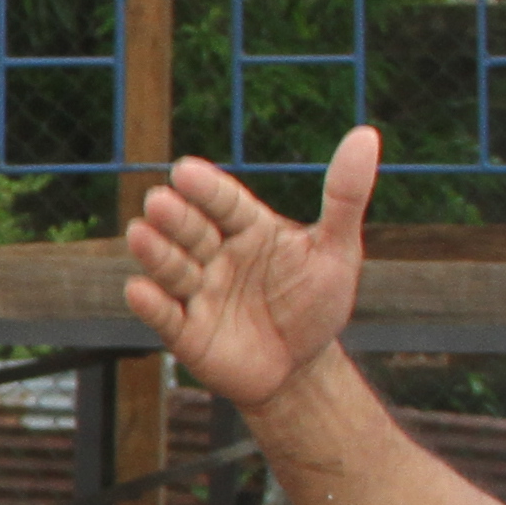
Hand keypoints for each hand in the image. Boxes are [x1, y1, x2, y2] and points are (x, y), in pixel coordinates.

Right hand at [123, 127, 379, 411]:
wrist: (303, 369)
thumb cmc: (316, 302)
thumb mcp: (337, 249)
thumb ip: (345, 195)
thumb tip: (366, 135)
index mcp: (249, 230)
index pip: (225, 203)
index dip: (206, 189)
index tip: (186, 171)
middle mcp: (217, 256)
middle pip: (192, 232)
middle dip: (175, 218)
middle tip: (159, 201)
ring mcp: (200, 294)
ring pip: (173, 268)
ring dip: (155, 252)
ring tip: (139, 233)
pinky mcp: (186, 333)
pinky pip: (166, 316)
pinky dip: (150, 304)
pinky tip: (138, 289)